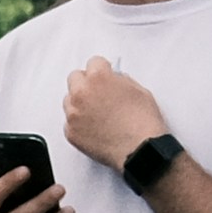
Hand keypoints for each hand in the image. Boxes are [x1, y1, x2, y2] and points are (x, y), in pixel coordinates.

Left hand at [59, 59, 174, 185]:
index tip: (104, 76)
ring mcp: (73, 114)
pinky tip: (94, 127)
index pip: (92, 62)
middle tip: (97, 92)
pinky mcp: (70, 133)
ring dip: (79, 103)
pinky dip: (79, 123)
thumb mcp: (137, 89)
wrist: (139, 149)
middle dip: (86, 83)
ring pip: (69, 100)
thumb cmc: (142, 121)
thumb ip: (119, 80)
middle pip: (74, 78)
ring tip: (97, 113)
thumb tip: (113, 80)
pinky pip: (69, 122)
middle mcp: (81, 94)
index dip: (102, 70)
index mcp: (98, 77)